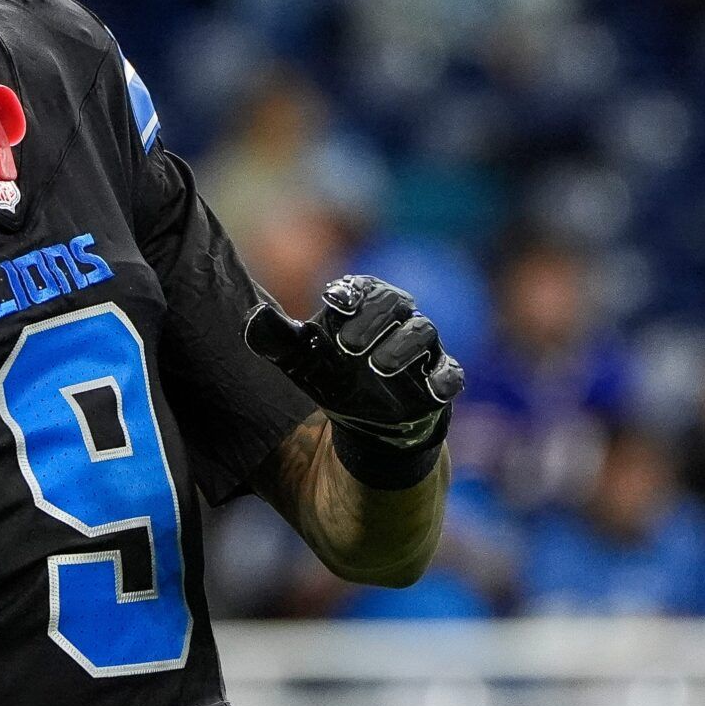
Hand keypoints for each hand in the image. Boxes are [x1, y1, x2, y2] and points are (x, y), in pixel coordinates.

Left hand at [246, 275, 464, 449]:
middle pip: (394, 302)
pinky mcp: (438, 379)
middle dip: (373, 318)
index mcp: (362, 306)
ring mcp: (421, 349)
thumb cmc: (329, 373)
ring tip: (378, 366)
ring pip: (422, 333)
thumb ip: (276, 338)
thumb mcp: (298, 359)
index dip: (352, 290)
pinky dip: (445, 378)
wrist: (360, 419)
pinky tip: (432, 389)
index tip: (333, 300)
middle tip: (348, 344)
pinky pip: (451, 373)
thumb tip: (253, 317)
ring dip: (402, 348)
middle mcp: (395, 320)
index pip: (362, 286)